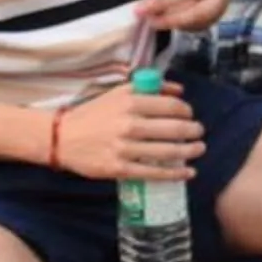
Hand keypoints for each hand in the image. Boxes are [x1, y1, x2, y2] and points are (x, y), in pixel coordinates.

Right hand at [52, 80, 203, 181]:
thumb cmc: (93, 114)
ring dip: (189, 151)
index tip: (190, 115)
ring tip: (199, 149)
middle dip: (193, 131)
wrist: (61, 137)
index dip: (186, 111)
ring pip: (167, 151)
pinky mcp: (119, 169)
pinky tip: (188, 172)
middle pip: (173, 129)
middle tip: (199, 133)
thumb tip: (179, 90)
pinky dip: (175, 173)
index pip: (170, 106)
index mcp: (129, 102)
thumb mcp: (118, 93)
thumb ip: (149, 88)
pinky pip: (154, 172)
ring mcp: (124, 148)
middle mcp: (128, 124)